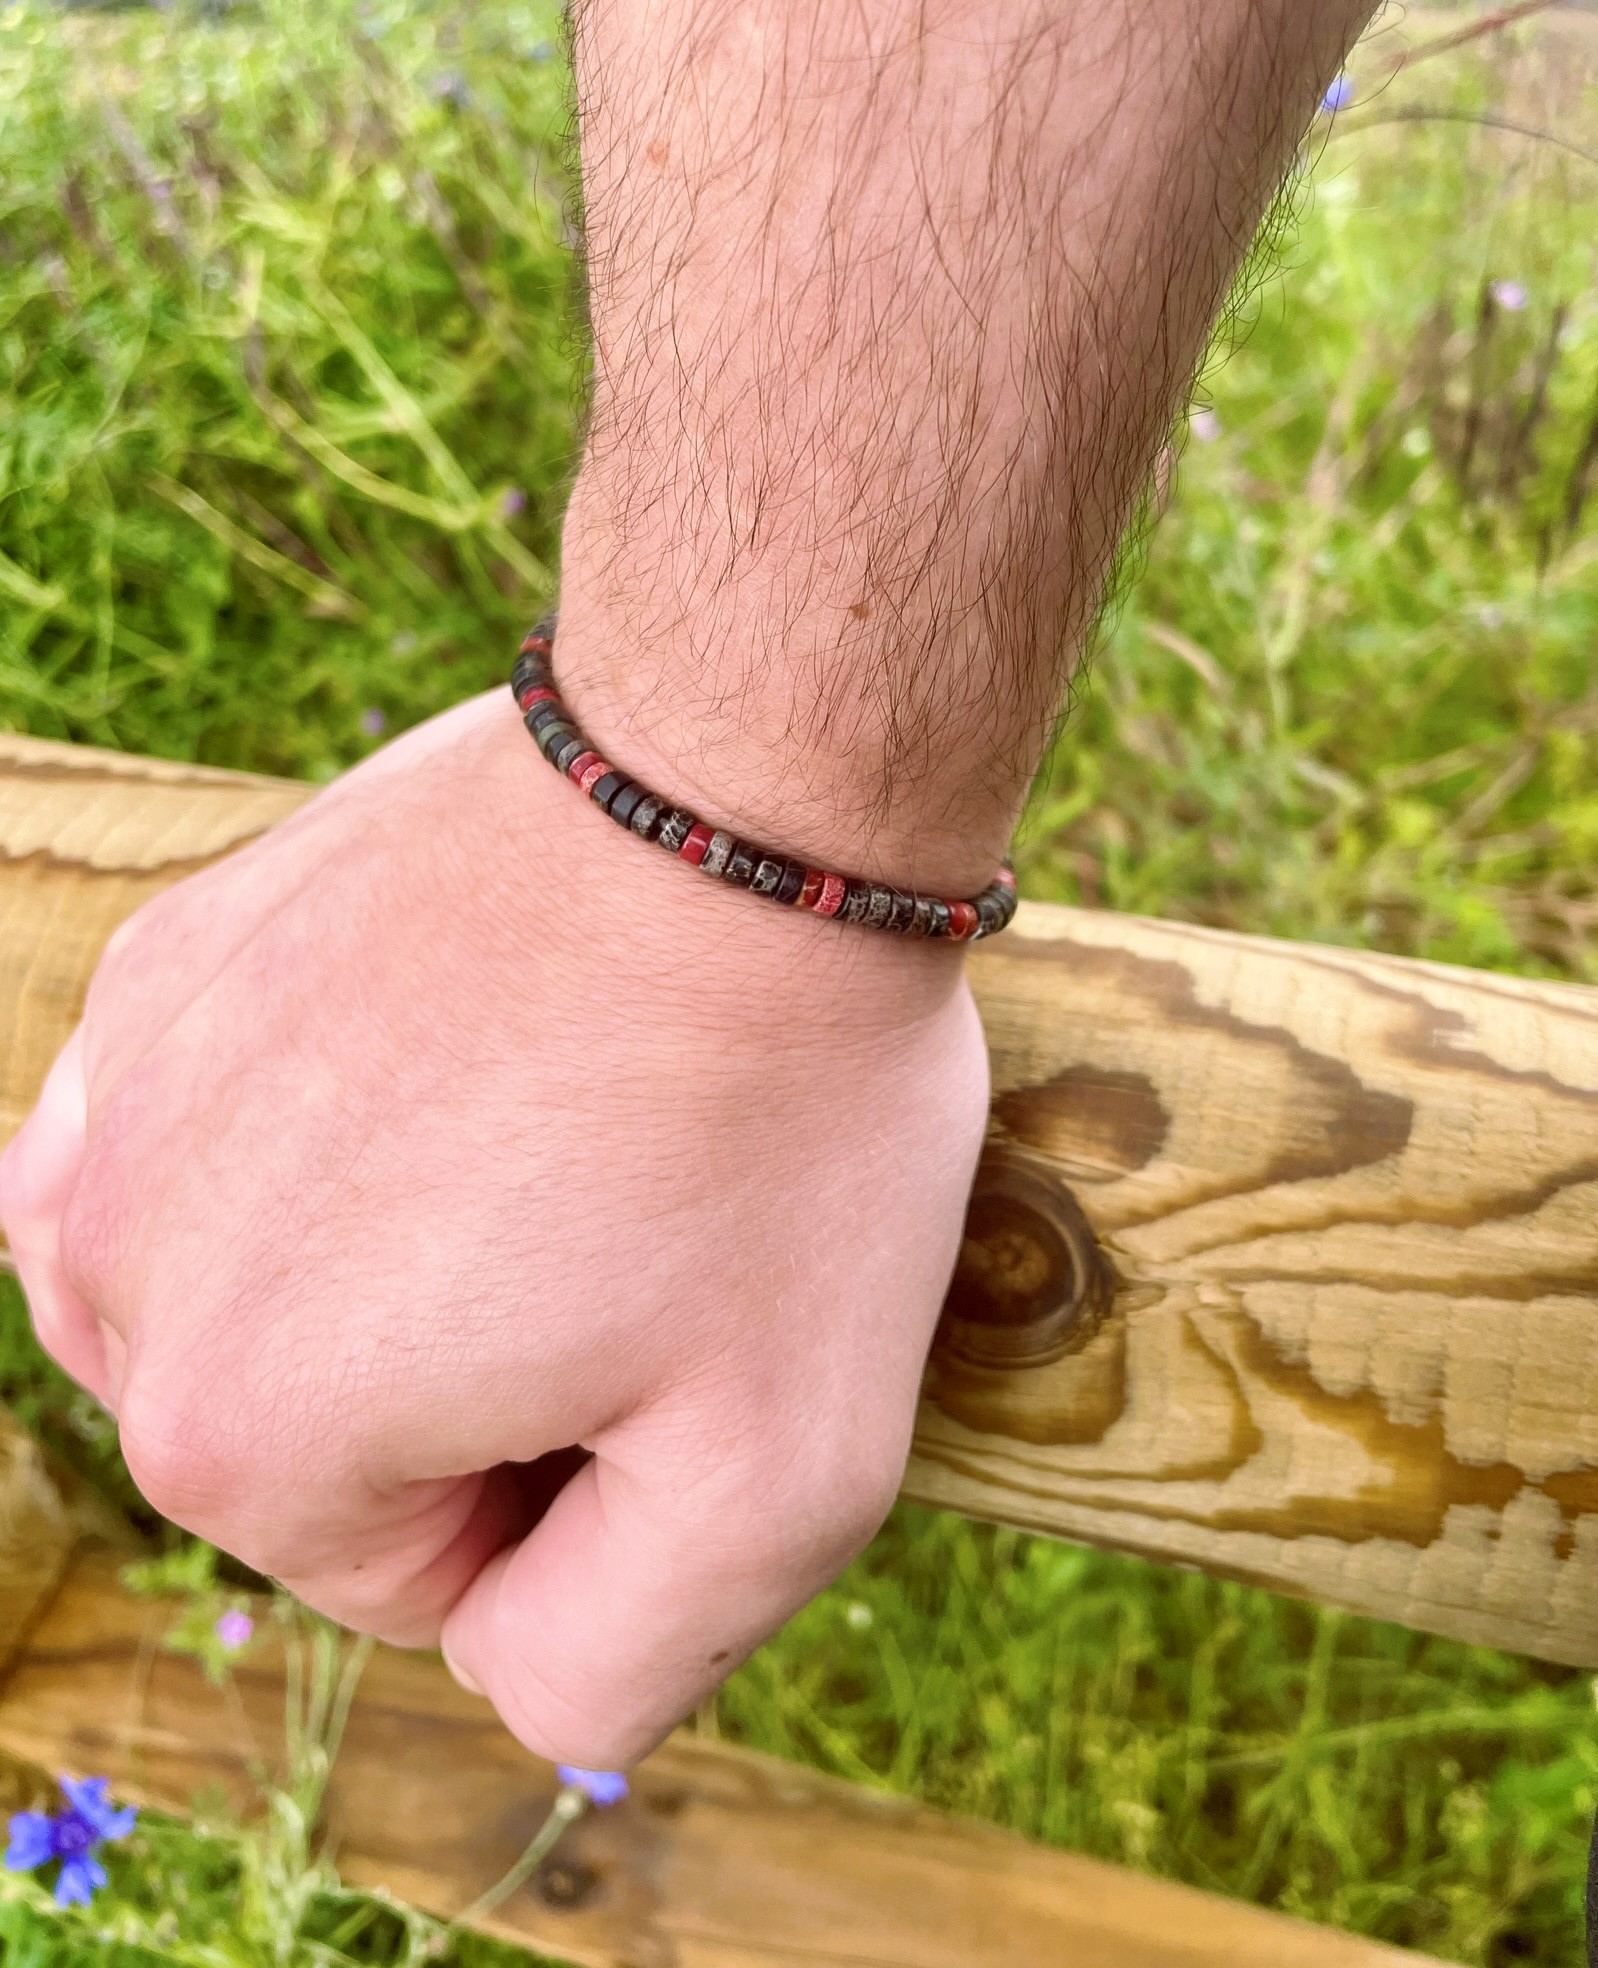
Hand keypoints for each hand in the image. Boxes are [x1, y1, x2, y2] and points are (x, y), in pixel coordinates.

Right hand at [0, 686, 988, 1765]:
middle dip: (492, 1379)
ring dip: (407, 1268)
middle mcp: (117, 1261)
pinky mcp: (171, 970)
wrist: (737, 784)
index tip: (677, 1312)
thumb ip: (611, 1668)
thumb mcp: (787, 1477)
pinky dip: (341, 1141)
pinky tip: (456, 1064)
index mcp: (241, 1432)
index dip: (592, 1474)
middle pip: (335, 1440)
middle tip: (632, 1214)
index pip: (426, 1579)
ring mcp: (123, 1092)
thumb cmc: (778, 1123)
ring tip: (549, 1141)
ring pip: (276, 1302)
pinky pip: (234, 1145)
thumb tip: (502, 1656)